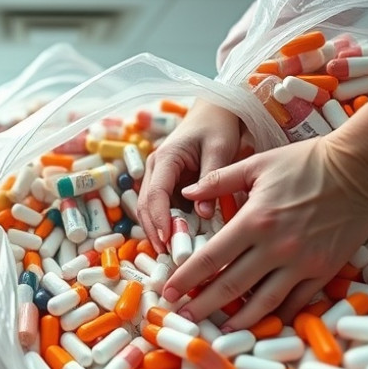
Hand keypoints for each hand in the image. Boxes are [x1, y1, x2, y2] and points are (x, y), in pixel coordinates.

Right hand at [137, 100, 242, 253]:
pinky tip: (181, 242)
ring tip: (175, 255)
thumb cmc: (218, 126)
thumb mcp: (220, 149)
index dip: (159, 220)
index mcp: (165, 158)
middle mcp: (155, 170)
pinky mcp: (168, 186)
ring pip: (151, 211)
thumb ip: (211, 179)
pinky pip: (164, 210)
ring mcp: (159, 179)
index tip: (167, 240)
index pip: (155, 194)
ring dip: (160, 232)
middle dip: (156, 232)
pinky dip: (169, 226)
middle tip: (171, 256)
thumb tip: (203, 214)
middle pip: (147, 207)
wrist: (215, 112)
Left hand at [161, 135, 367, 328]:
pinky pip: (296, 301)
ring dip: (237, 319)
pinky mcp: (324, 271)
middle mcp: (275, 247)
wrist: (361, 169)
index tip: (168, 291)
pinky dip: (277, 315)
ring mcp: (301, 263)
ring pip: (262, 302)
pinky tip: (261, 321)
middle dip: (202, 305)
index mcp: (254, 220)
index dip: (186, 278)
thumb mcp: (257, 164)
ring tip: (218, 328)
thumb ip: (219, 180)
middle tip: (182, 316)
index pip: (210, 258)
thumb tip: (187, 192)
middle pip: (230, 286)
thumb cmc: (307, 162)